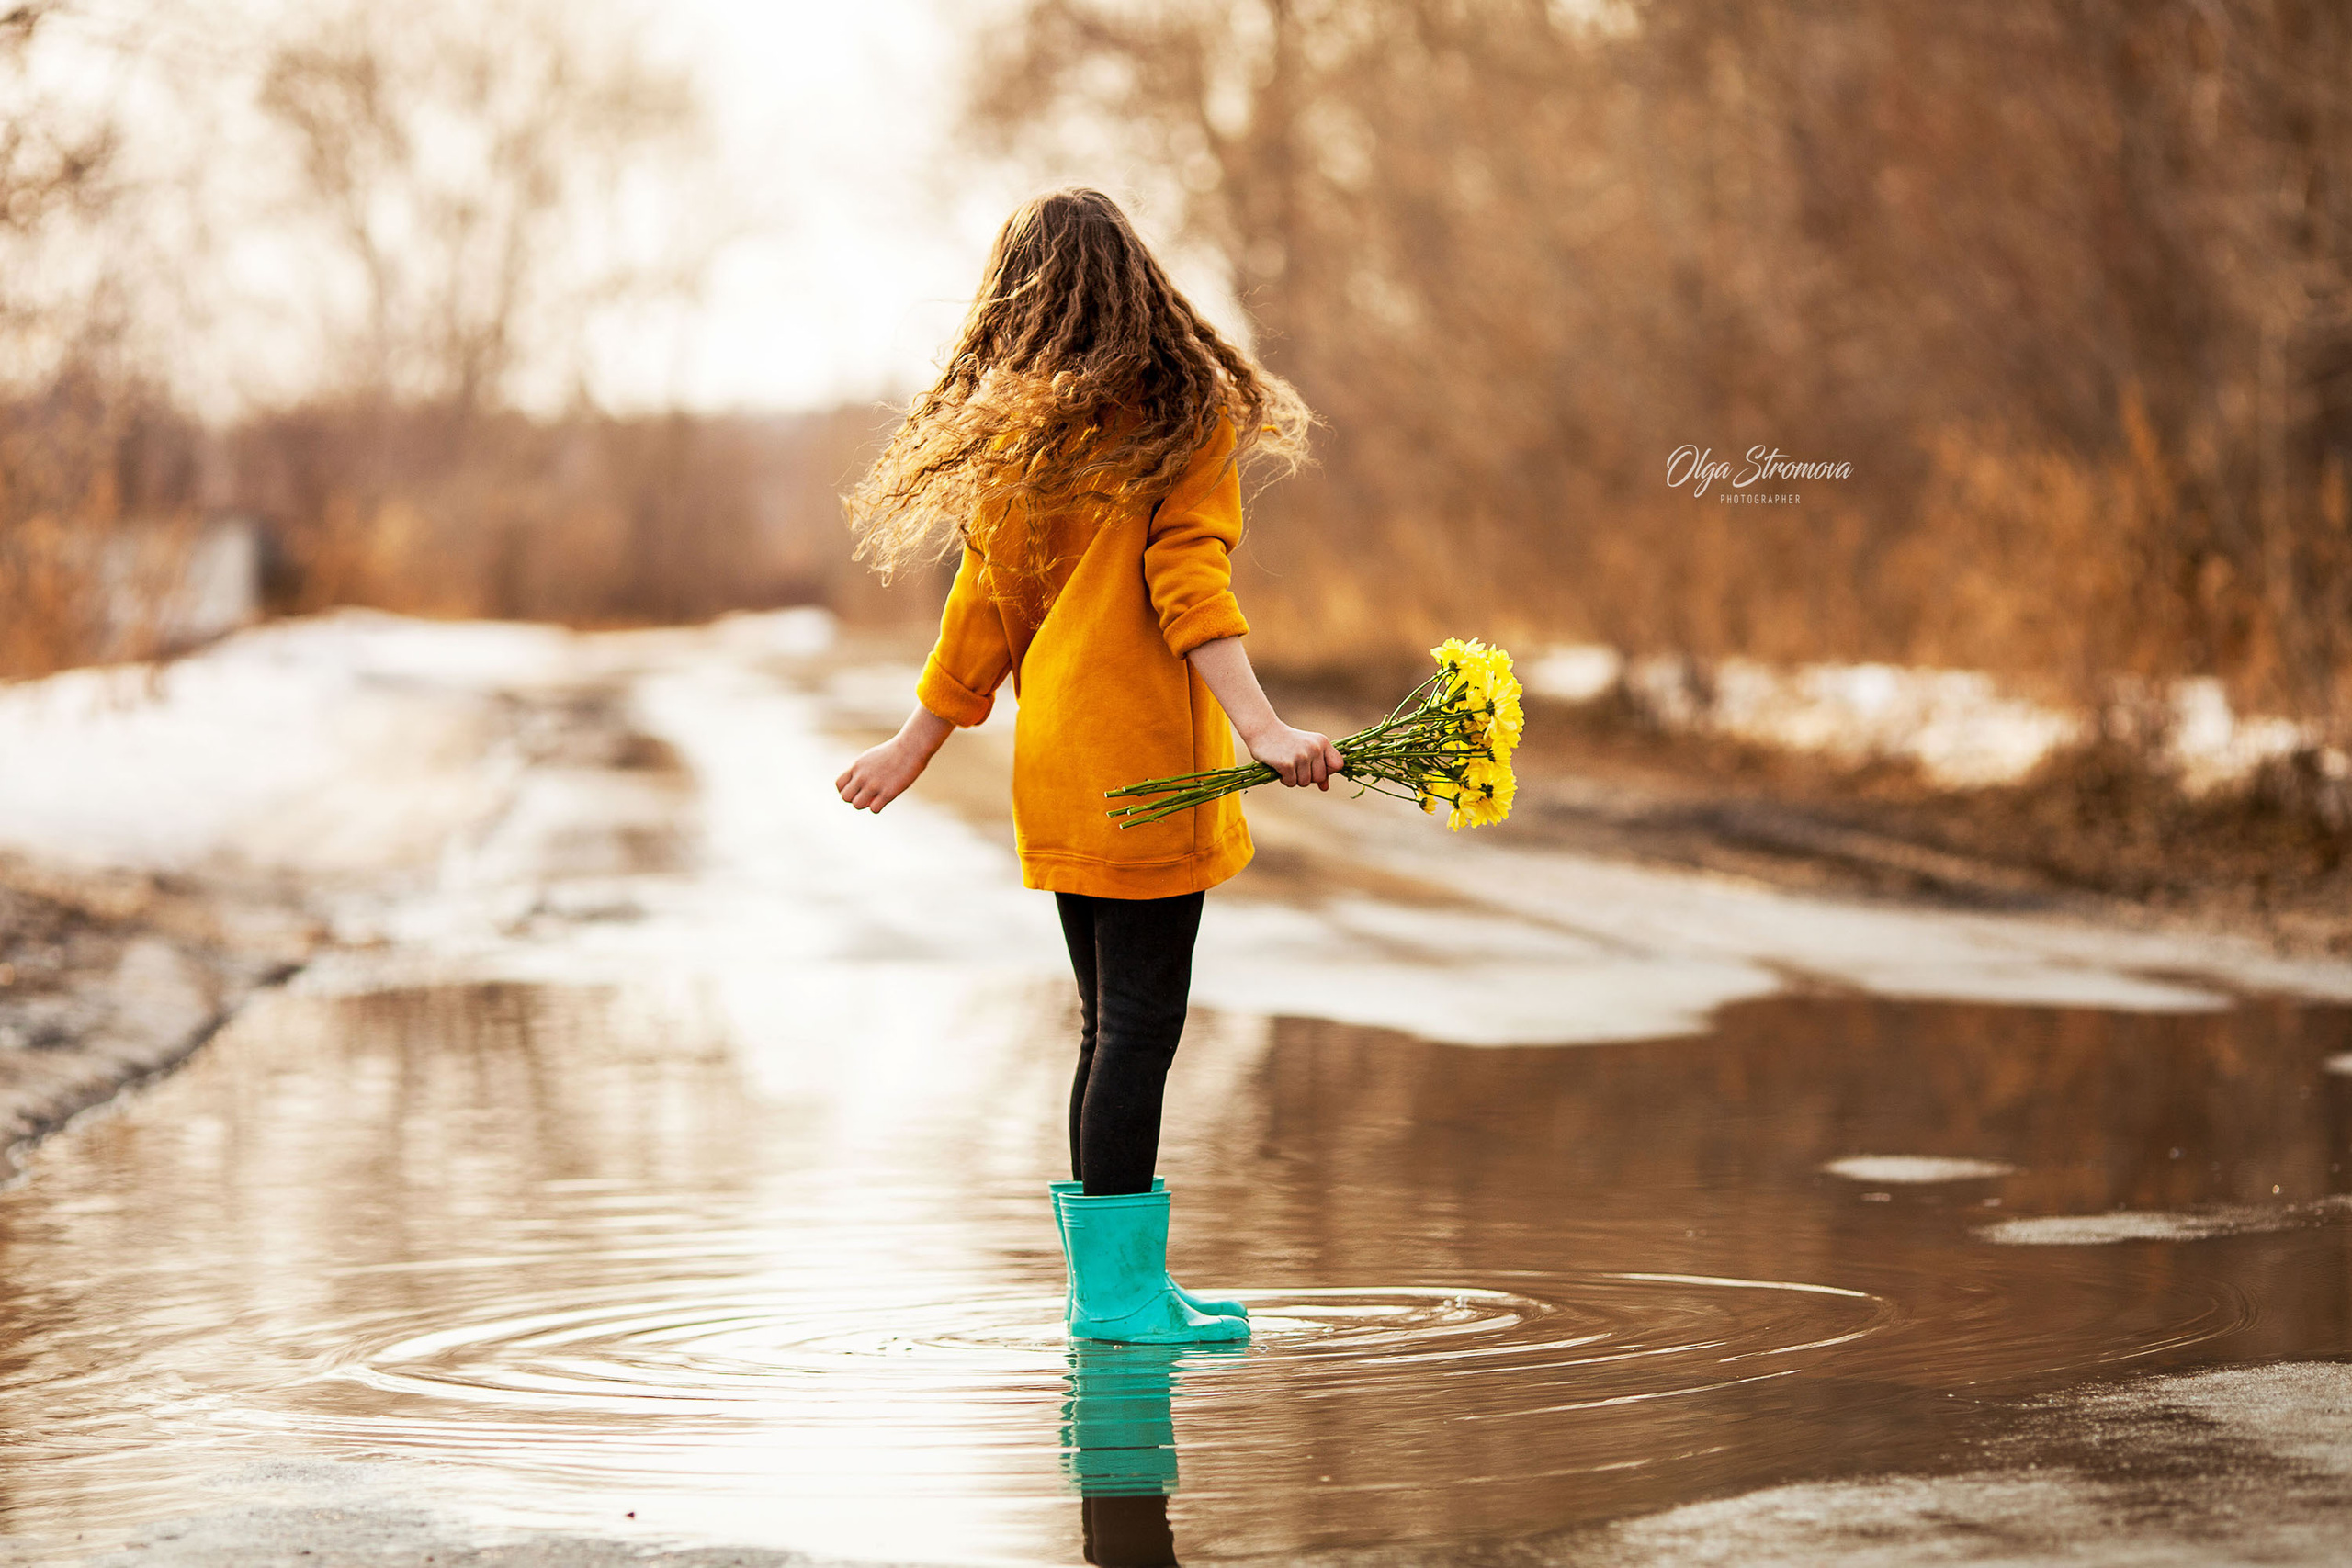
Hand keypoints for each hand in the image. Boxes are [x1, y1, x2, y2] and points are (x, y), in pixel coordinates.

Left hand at [837, 705, 952, 812]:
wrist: (911, 748)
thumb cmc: (894, 752)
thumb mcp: (872, 758)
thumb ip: (862, 770)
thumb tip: (858, 784)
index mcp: (857, 766)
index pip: (839, 784)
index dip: (847, 790)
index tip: (858, 789)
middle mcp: (862, 776)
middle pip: (845, 797)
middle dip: (855, 799)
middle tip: (867, 795)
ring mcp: (874, 785)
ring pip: (857, 805)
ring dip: (866, 804)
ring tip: (876, 798)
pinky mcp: (887, 793)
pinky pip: (874, 809)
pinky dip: (878, 807)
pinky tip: (886, 798)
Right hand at [1245, 723, 1344, 788]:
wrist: (1263, 730)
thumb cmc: (1287, 741)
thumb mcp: (1307, 749)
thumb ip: (1318, 767)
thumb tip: (1325, 788)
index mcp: (1322, 742)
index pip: (1338, 764)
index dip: (1328, 770)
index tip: (1315, 767)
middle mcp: (1315, 748)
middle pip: (1320, 777)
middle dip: (1308, 777)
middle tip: (1296, 766)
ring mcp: (1301, 756)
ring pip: (1305, 782)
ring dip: (1295, 779)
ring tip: (1287, 765)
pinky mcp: (1287, 764)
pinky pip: (1291, 783)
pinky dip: (1285, 780)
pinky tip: (1280, 768)